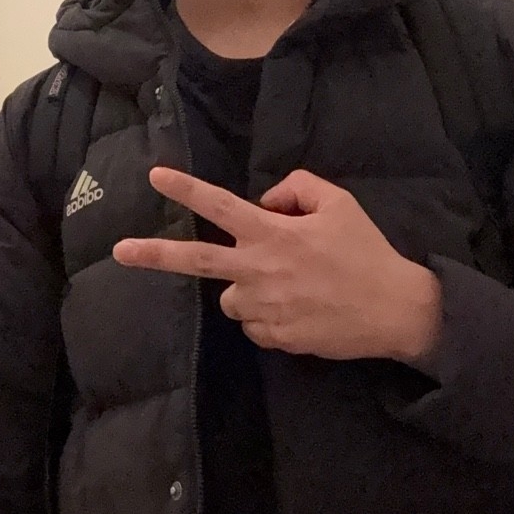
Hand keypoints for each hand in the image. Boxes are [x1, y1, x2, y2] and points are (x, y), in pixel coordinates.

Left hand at [113, 167, 442, 363]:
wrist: (394, 309)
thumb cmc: (366, 252)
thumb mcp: (339, 203)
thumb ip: (296, 189)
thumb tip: (264, 202)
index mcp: (273, 234)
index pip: (220, 206)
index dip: (187, 189)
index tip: (155, 176)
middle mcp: (259, 270)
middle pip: (196, 261)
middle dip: (153, 254)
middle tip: (119, 251)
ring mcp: (263, 307)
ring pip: (231, 298)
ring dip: (248, 289)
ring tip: (290, 287)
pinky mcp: (274, 337)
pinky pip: (254, 325)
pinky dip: (268, 317)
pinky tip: (300, 310)